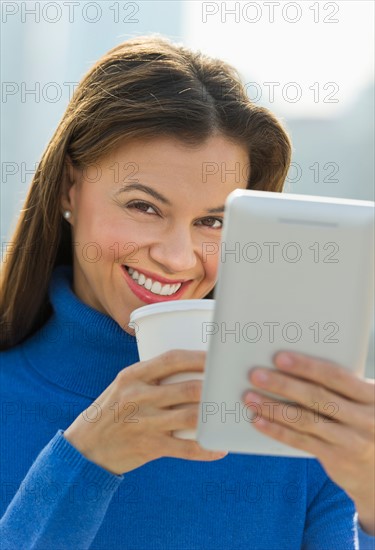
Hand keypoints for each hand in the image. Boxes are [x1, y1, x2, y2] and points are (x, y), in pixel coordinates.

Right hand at [63, 349, 226, 474]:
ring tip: (231, 412)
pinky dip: (206, 449)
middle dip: (214, 387)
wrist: (85, 447)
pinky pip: (185, 449)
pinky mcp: (149, 447)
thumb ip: (152, 376)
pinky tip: (219, 447)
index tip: (218, 356)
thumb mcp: (124, 385)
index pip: (172, 359)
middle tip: (231, 384)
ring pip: (191, 418)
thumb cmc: (112, 410)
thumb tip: (193, 367)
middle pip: (188, 389)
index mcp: (132, 376)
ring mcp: (144, 423)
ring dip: (214, 416)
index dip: (199, 357)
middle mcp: (138, 397)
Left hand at [243, 351, 374, 534]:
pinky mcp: (338, 459)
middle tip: (256, 375)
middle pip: (317, 397)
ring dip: (274, 407)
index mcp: (371, 395)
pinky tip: (259, 421)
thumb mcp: (361, 401)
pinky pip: (301, 441)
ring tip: (250, 397)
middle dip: (283, 384)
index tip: (279, 357)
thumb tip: (287, 365)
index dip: (307, 366)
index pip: (336, 377)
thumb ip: (337, 387)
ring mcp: (353, 441)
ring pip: (306, 420)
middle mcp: (366, 418)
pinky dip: (277, 430)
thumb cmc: (361, 420)